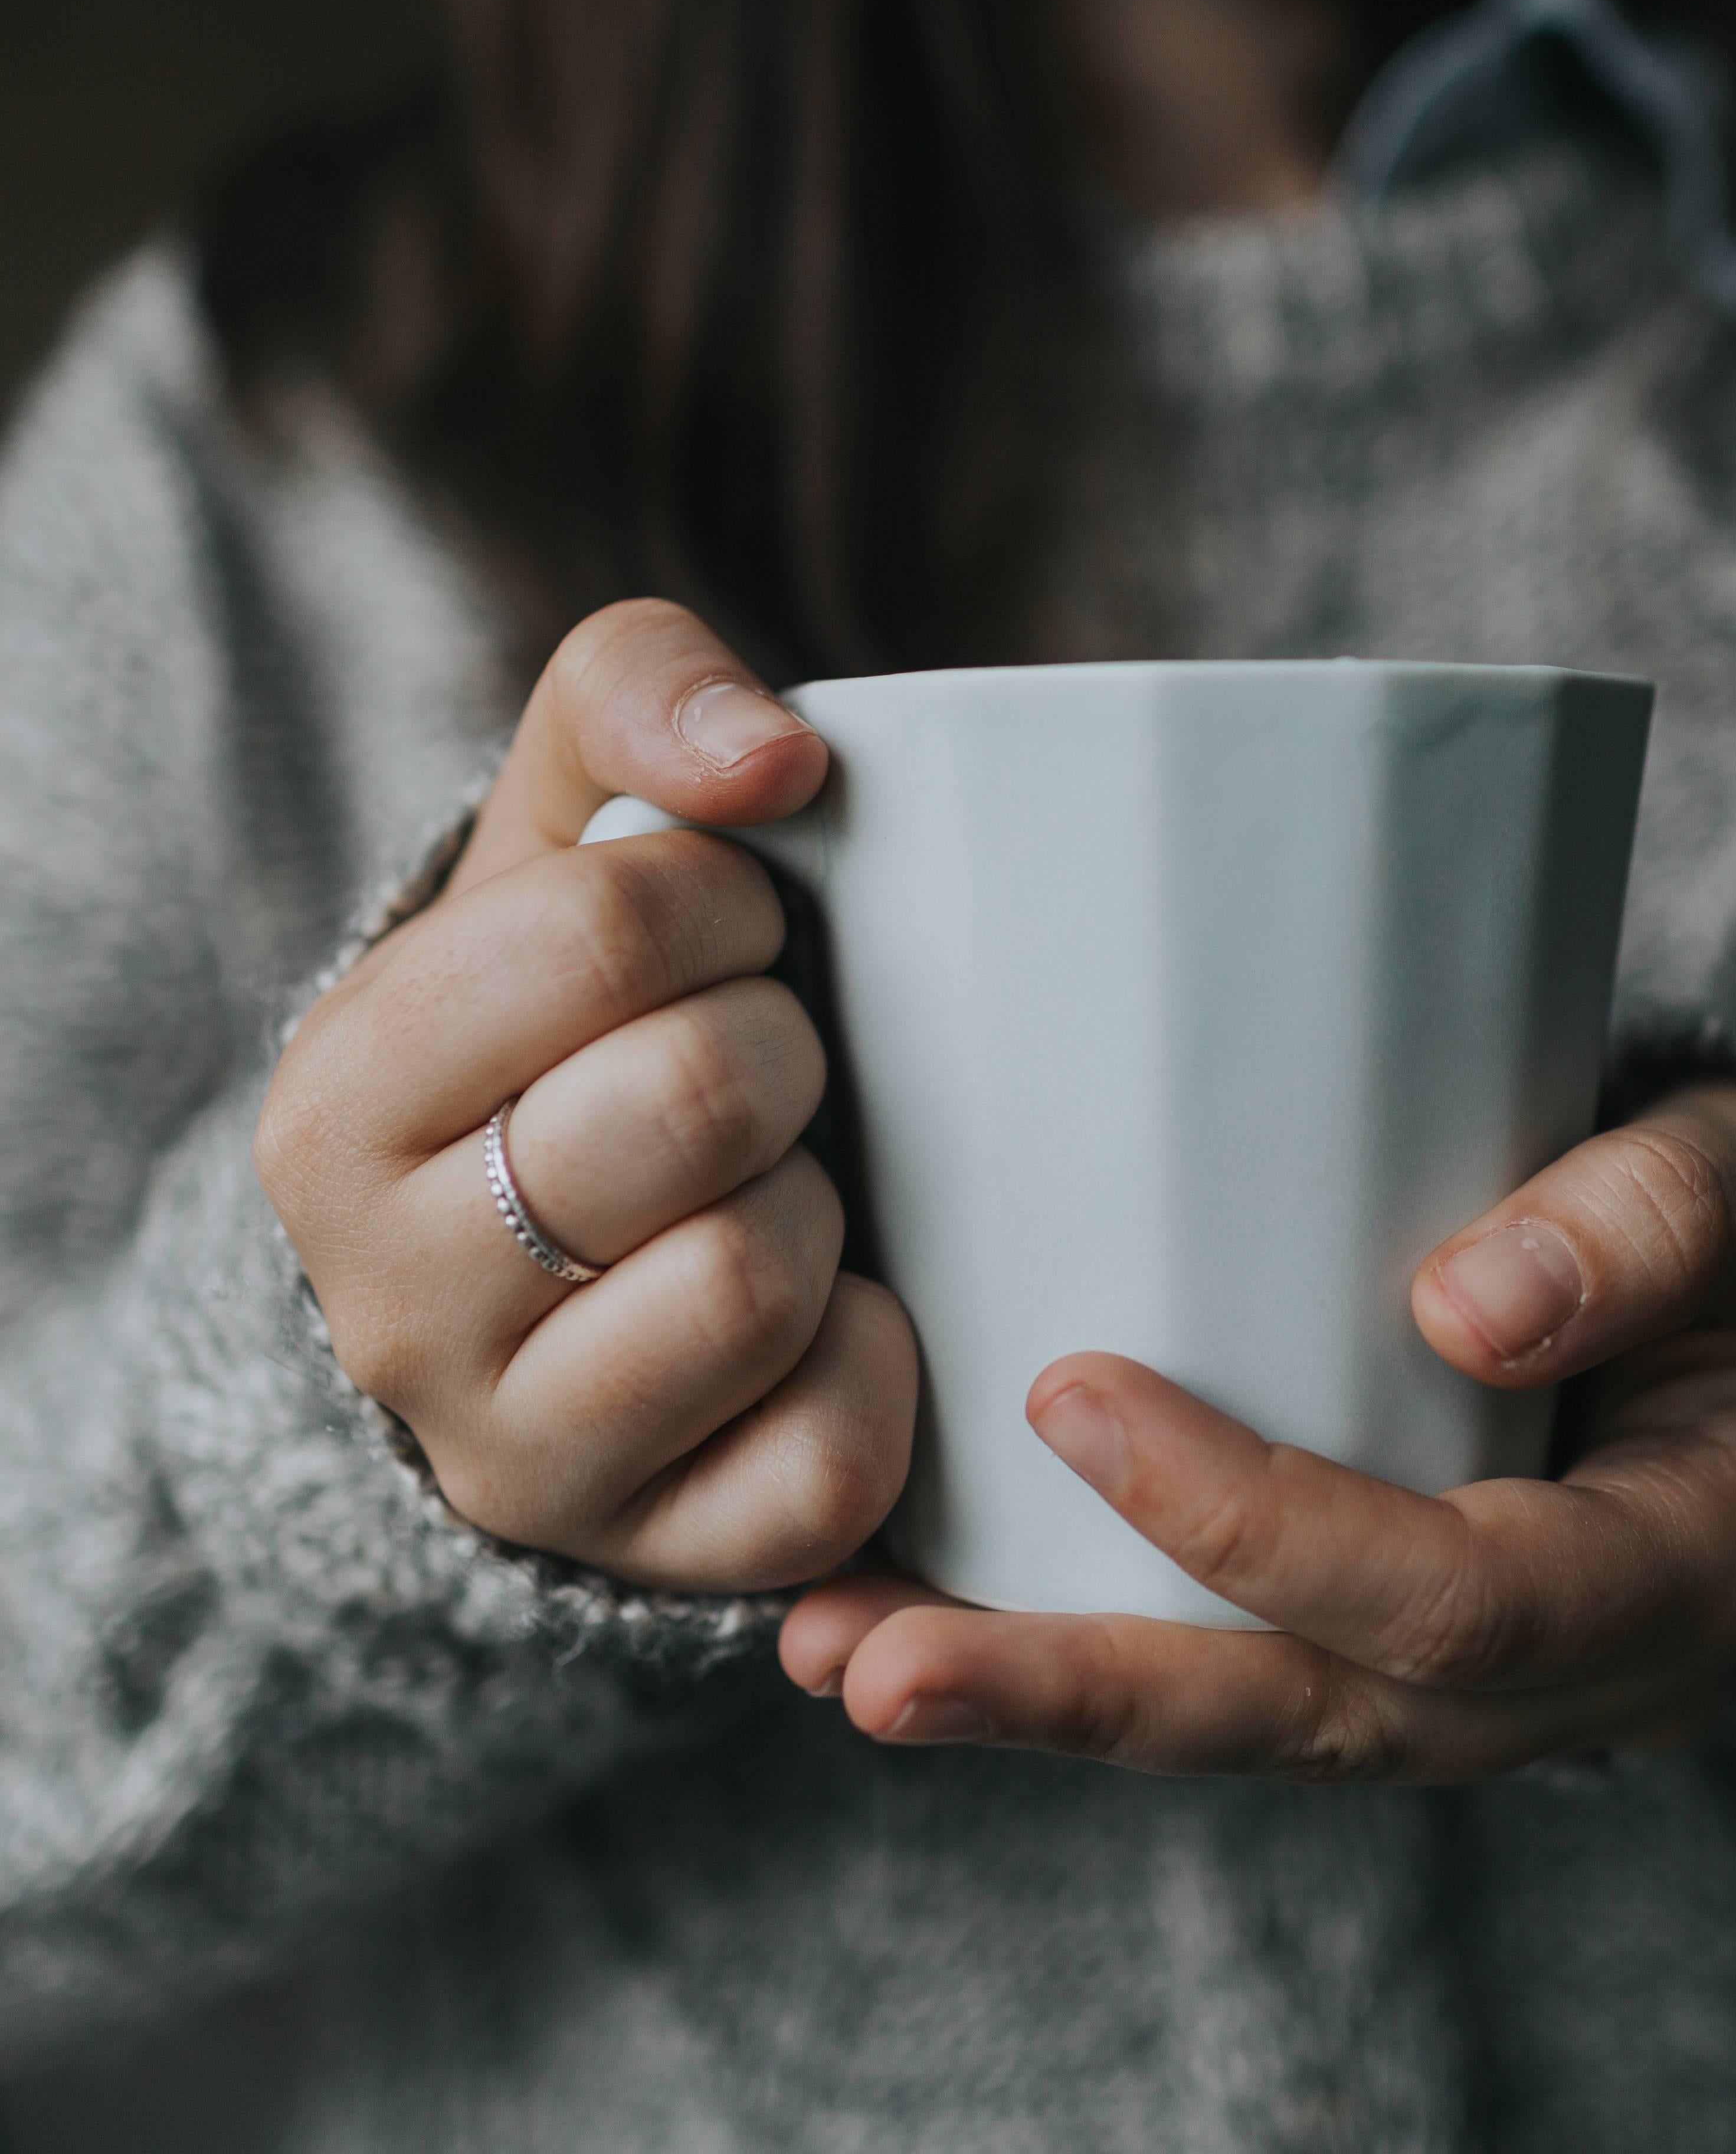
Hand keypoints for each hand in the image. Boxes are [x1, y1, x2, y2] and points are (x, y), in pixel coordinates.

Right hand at [259, 601, 916, 1591]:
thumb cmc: (575, 1022)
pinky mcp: (647, 1553)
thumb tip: (777, 757)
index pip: (606, 924)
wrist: (538, 1266)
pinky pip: (828, 1461)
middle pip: (696, 1099)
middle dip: (781, 1049)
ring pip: (757, 1281)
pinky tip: (833, 1312)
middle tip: (767, 1063)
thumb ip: (633, 696)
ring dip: (820, 1205)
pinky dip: (875, 1363)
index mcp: (346, 1091)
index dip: (727, 905)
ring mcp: (511, 1449)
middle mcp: (387, 1291)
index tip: (730, 938)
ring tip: (778, 1186)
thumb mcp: (557, 832)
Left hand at [780, 1082, 1735, 1777]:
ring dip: (1035, 1698)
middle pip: (1304, 1720)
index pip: (1447, 1596)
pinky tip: (907, 1614)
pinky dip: (1070, 1653)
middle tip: (871, 1657)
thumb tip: (1470, 1301)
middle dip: (1081, 1690)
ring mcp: (1460, 1687)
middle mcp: (1557, 1678)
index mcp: (1666, 1576)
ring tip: (835, 1654)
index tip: (1074, 1395)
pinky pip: (1228, 1678)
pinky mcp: (1380, 1646)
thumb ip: (1644, 1229)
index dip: (1261, 1523)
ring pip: (1241, 1727)